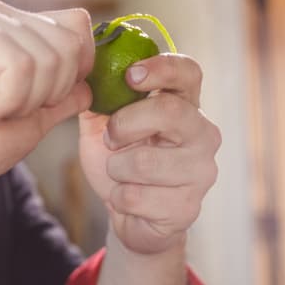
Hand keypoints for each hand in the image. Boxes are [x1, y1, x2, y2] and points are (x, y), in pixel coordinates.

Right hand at [0, 0, 93, 186]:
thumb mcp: (31, 123)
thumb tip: (90, 83)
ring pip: (47, 58)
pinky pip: (19, 66)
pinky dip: (6, 101)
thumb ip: (62, 99)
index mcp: (14, 28)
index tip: (46, 101)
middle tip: (9, 111)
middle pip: (70, 42)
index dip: (77, 66)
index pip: (76, 24)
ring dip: (24, 103)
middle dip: (50, 93)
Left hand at [79, 53, 221, 253]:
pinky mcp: (188, 207)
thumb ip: (97, 97)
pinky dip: (118, 198)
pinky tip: (128, 199)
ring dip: (115, 169)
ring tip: (120, 174)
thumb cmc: (119, 162)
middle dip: (124, 124)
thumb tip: (81, 69)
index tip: (130, 75)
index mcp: (184, 106)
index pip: (188, 73)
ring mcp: (201, 172)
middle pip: (169, 111)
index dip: (161, 68)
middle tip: (110, 139)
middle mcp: (202, 134)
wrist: (128, 215)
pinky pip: (135, 197)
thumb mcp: (102, 125)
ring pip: (145, 162)